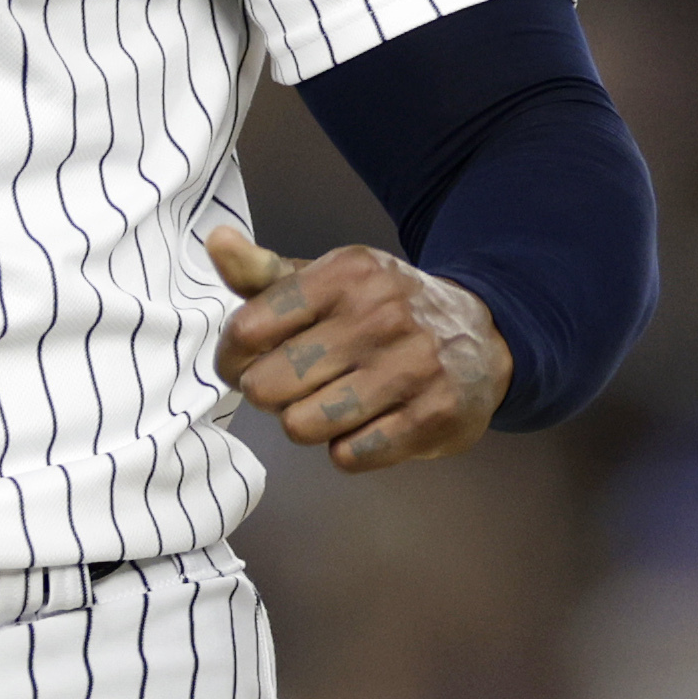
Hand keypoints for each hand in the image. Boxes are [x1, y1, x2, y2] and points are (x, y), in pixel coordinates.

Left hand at [205, 225, 511, 473]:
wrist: (481, 336)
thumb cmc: (380, 311)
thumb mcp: (327, 280)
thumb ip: (263, 273)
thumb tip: (216, 242)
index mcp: (346, 274)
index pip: (246, 330)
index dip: (233, 359)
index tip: (247, 363)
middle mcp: (381, 315)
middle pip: (267, 386)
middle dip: (271, 395)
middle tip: (296, 385)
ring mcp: (412, 367)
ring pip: (302, 426)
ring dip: (307, 424)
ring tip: (331, 404)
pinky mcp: (434, 418)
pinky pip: (349, 456)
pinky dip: (348, 448)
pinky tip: (369, 422)